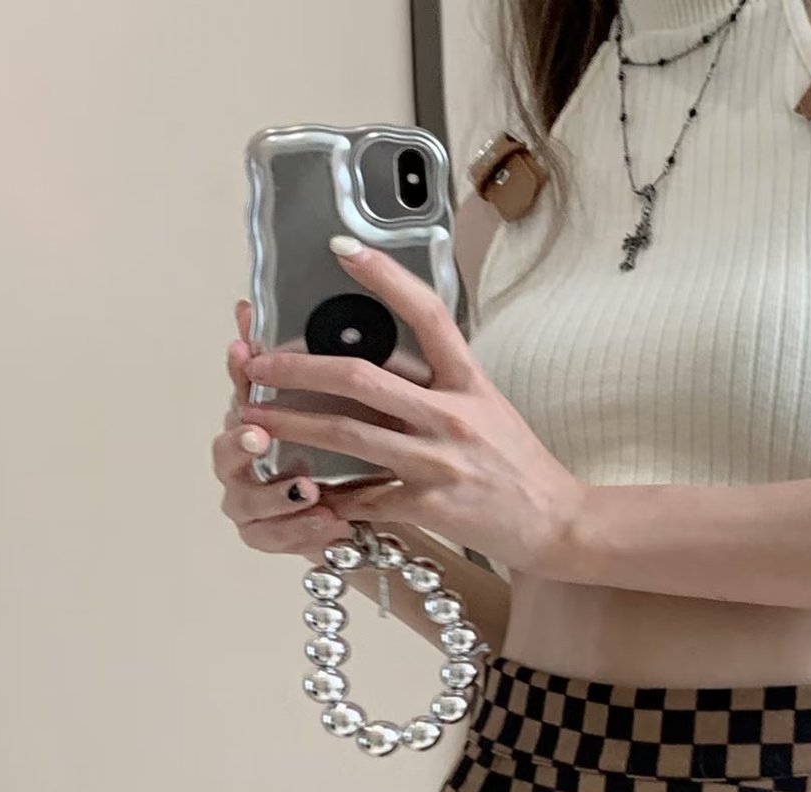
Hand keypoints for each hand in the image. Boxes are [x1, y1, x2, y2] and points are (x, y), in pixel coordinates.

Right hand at [214, 299, 395, 556]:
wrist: (378, 515)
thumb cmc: (364, 450)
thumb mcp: (365, 403)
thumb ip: (344, 355)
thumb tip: (342, 270)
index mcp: (260, 416)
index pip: (242, 388)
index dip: (238, 367)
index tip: (242, 348)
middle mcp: (247, 458)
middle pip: (224, 449)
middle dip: (240, 440)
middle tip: (258, 433)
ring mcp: (252, 501)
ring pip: (242, 501)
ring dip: (274, 494)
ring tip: (308, 490)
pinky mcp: (270, 539)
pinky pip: (272, 539)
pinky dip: (299, 532)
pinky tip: (330, 524)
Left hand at [237, 241, 588, 575]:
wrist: (557, 523)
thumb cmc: (520, 466)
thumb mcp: (488, 408)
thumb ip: (440, 385)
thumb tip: (382, 364)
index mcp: (469, 382)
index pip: (425, 314)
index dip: (383, 277)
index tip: (342, 249)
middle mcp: (452, 415)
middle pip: (358, 377)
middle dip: (296, 368)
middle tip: (256, 364)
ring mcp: (438, 462)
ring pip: (347, 435)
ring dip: (291, 425)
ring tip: (252, 420)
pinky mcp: (430, 506)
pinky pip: (366, 497)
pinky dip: (331, 495)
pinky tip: (302, 489)